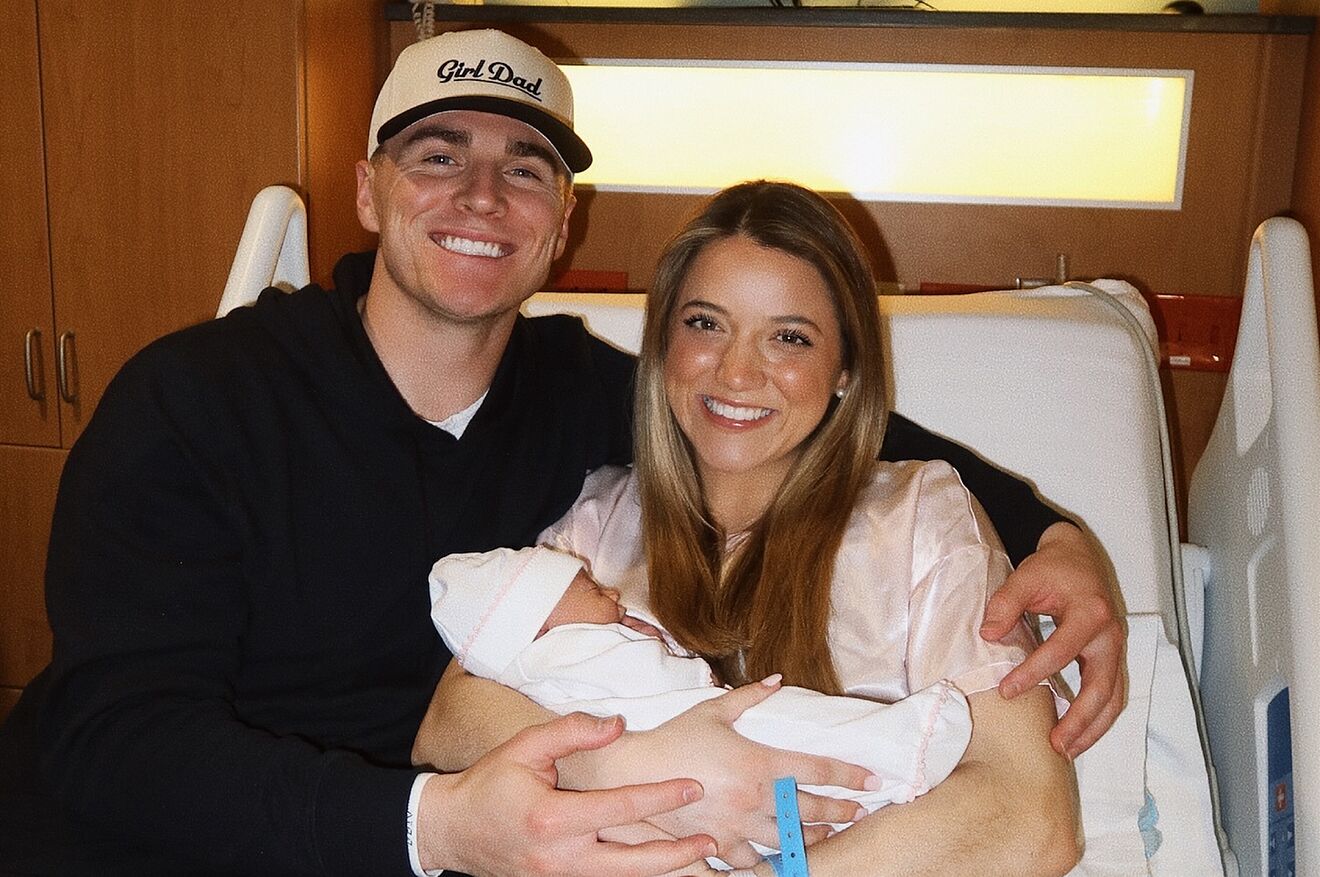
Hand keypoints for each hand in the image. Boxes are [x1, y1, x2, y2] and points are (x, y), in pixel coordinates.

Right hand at [418, 712, 716, 876]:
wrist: (451, 830)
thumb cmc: (489, 783)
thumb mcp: (524, 746)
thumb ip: (571, 732)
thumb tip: (617, 724)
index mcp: (554, 818)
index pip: (621, 808)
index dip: (661, 797)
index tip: (693, 786)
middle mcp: (561, 856)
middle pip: (633, 862)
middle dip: (677, 854)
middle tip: (712, 840)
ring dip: (663, 870)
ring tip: (699, 859)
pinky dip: (634, 874)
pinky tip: (661, 865)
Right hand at [596, 677, 873, 867]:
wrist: (635, 771)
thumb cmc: (675, 737)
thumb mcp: (714, 711)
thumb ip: (750, 696)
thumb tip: (777, 679)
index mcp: (759, 762)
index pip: (817, 769)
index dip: (850, 775)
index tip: (873, 780)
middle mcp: (755, 797)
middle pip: (811, 810)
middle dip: (841, 811)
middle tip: (859, 811)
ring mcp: (738, 825)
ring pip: (788, 840)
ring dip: (812, 839)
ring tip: (827, 836)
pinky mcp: (719, 844)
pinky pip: (752, 860)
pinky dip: (768, 860)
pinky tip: (779, 857)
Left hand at [980, 520, 1126, 758]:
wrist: (1078, 556)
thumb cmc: (1053, 567)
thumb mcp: (1026, 576)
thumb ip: (1006, 603)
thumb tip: (988, 635)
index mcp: (1090, 612)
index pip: (1061, 651)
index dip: (1033, 673)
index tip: (1006, 690)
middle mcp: (1110, 634)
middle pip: (1102, 686)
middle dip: (1079, 719)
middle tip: (1054, 744)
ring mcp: (1116, 648)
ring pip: (1114, 697)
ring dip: (1093, 728)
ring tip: (1067, 751)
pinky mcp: (1112, 656)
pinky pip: (1112, 693)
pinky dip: (1098, 717)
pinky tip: (1078, 735)